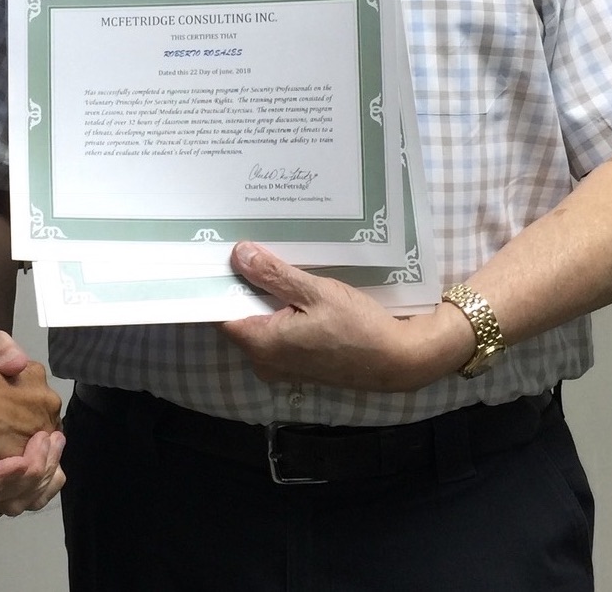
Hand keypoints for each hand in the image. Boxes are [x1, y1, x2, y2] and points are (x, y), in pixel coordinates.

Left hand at [220, 241, 466, 391]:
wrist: (399, 359)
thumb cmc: (358, 327)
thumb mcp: (316, 292)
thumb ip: (274, 275)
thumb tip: (238, 254)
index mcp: (262, 344)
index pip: (219, 312)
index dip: (216, 283)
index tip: (212, 255)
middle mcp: (264, 360)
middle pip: (238, 315)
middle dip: (240, 284)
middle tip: (239, 246)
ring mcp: (281, 364)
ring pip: (258, 321)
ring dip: (261, 294)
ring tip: (262, 257)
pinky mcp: (298, 362)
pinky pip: (276, 330)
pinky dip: (277, 308)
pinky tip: (286, 283)